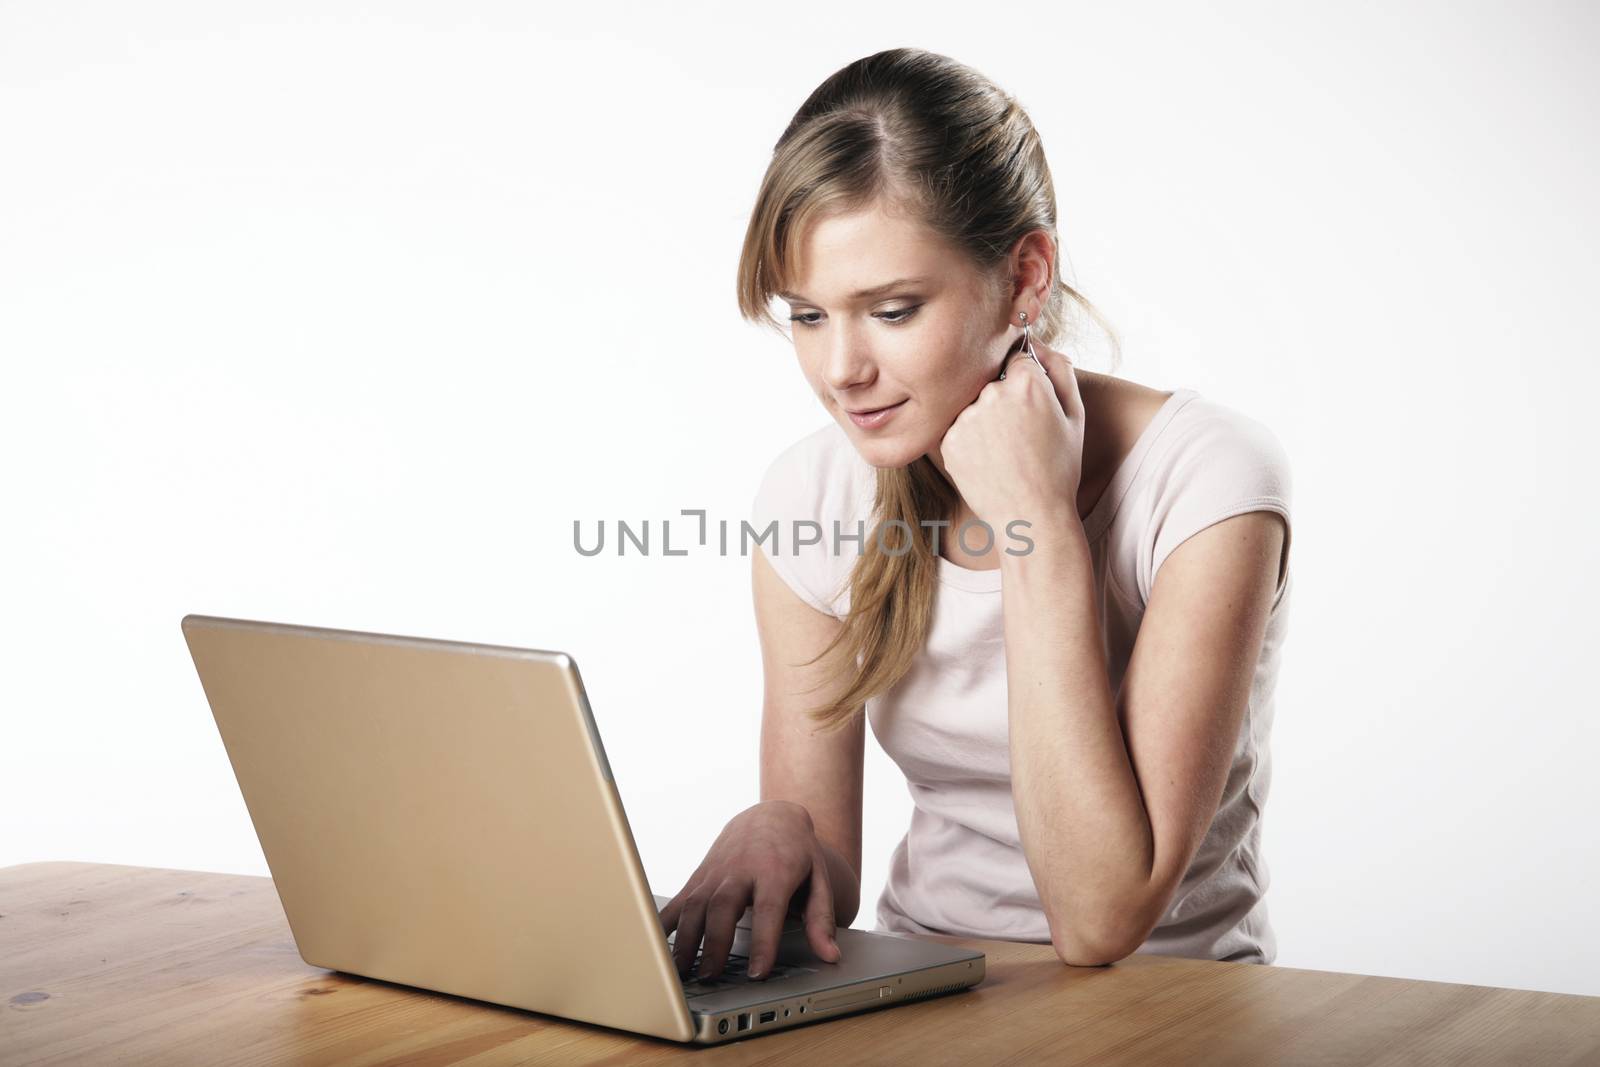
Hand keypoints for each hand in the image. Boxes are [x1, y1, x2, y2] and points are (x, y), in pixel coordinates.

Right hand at [657, 800, 842, 980]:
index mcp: (774, 871)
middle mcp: (740, 869)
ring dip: (688, 940)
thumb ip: (821, 920)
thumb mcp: (818, 880)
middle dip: (716, 944)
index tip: (757, 972)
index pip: (768, 910)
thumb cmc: (797, 853)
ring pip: (695, 905)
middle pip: (723, 907)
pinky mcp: (699, 876)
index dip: (762, 942)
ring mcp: (715, 872)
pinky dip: (666, 923)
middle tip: (714, 977)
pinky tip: (659, 946)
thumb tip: (830, 955)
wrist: (771, 816)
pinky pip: (678, 900)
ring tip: (686, 972)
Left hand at [938, 338, 1086, 533]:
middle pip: (992, 379)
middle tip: (1020, 433)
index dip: (1026, 381)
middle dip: (1004, 398)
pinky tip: (989, 461)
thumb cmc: (1059, 468)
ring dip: (985, 418)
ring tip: (1005, 451)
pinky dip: (970, 439)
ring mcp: (966, 418)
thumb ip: (1059, 368)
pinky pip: (957, 427)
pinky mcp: (947, 441)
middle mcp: (992, 394)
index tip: (1031, 404)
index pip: (1018, 357)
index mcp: (1027, 382)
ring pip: (973, 404)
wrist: (1031, 518)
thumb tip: (1036, 341)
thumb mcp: (1074, 415)